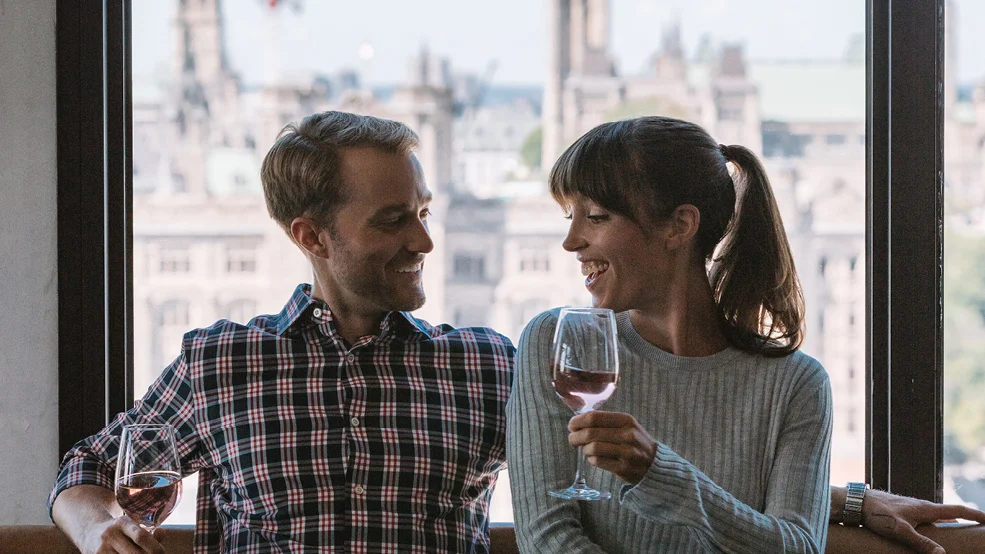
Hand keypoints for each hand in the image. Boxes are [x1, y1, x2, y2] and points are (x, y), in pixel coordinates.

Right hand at [79, 516, 163, 553]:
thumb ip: (149, 532)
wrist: (89, 532)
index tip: (162, 552)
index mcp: (122, 523)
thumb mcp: (131, 526)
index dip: (155, 547)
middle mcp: (110, 535)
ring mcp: (102, 548)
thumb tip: (161, 534)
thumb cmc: (119, 531)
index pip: (141, 536)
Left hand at [568, 411, 657, 484]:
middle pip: (590, 433)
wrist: (654, 463)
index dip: (578, 421)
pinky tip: (593, 458)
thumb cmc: (634, 442)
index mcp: (626, 420)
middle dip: (575, 436)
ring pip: (593, 448)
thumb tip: (576, 422)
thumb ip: (604, 422)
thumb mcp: (625, 426)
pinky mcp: (624, 469)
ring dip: (584, 449)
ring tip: (585, 450)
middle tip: (572, 439)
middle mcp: (628, 435)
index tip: (571, 425)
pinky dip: (591, 459)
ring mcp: (627, 452)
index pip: (594, 417)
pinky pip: (598, 462)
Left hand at [862, 488, 984, 553]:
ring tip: (959, 530)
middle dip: (965, 519)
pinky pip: (925, 517)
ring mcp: (912, 507)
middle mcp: (922, 505)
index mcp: (926, 508)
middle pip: (950, 512)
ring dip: (949, 521)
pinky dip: (934, 523)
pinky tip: (931, 530)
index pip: (958, 510)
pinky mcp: (903, 510)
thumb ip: (921, 543)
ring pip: (936, 515)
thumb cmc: (877, 514)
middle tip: (978, 527)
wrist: (856, 502)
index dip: (975, 515)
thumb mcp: (900, 531)